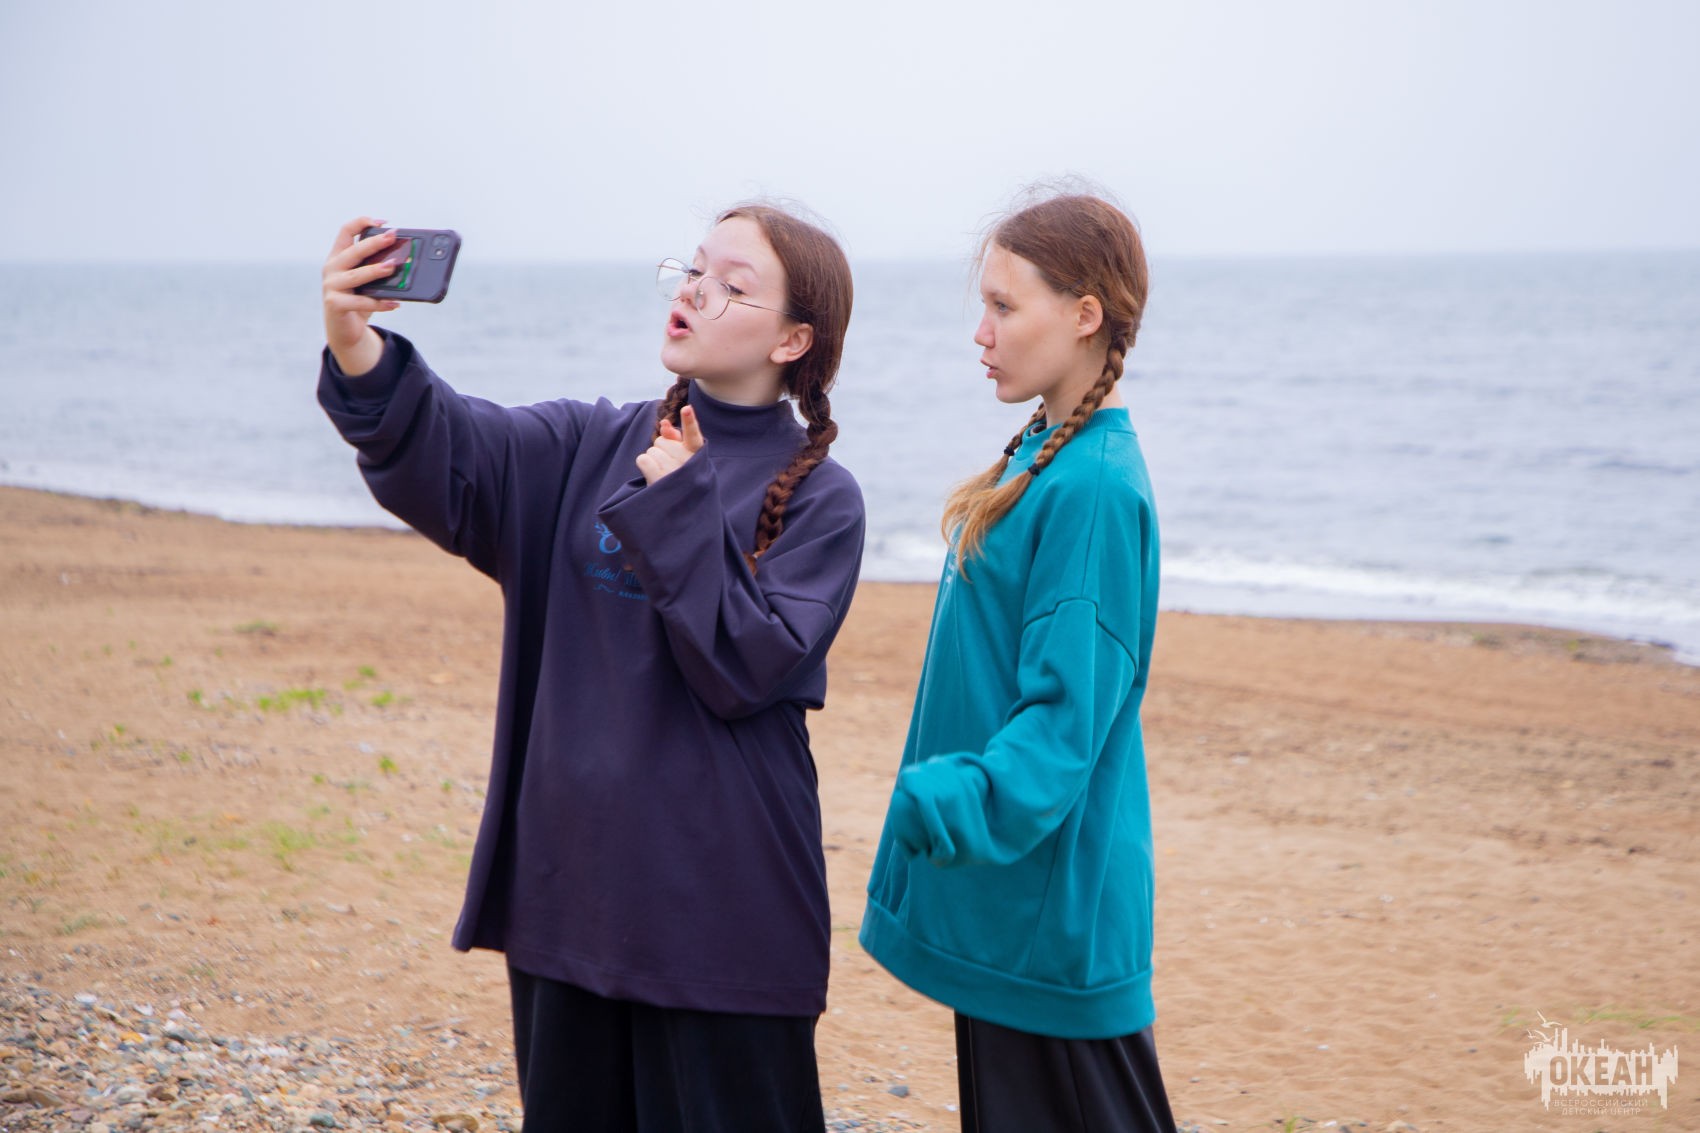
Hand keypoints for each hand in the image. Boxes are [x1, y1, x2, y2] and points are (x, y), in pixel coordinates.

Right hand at [321, 216, 402, 375]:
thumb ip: (379, 268)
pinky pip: (360, 302)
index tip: (384, 222)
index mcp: (338, 257)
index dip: (362, 222)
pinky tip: (394, 303)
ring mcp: (331, 286)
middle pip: (353, 251)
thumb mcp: (368, 281)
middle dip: (374, 242)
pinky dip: (379, 303)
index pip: (346, 231)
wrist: (346, 331)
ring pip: (356, 275)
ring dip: (375, 270)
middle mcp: (331, 268)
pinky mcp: (335, 304)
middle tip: (393, 236)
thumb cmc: (360, 300)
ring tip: (393, 266)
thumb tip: (408, 260)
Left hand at [635, 405, 704, 484]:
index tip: (687, 408)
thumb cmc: (681, 476)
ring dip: (654, 460)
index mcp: (697, 455)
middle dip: (662, 451)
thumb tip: (663, 423)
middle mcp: (688, 463)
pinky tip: (654, 476)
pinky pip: (643, 459)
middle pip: (662, 441)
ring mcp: (673, 472)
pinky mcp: (659, 480)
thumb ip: (675, 438)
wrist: (680, 507)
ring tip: (664, 474)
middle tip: (670, 467)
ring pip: (652, 450)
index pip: (693, 434)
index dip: (690, 420)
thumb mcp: (683, 458)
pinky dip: (645, 466)